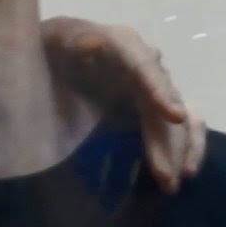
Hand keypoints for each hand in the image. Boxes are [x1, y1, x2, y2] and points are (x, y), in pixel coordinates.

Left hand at [41, 17, 207, 193]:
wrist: (40, 63)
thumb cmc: (42, 53)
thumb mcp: (45, 44)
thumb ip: (62, 45)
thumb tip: (90, 45)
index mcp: (115, 43)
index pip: (142, 63)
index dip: (159, 88)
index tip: (174, 116)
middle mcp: (140, 61)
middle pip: (162, 100)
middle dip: (166, 138)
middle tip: (164, 177)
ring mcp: (147, 85)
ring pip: (175, 115)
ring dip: (177, 149)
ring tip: (171, 183)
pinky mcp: (147, 107)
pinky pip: (177, 125)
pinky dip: (185, 146)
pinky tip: (184, 171)